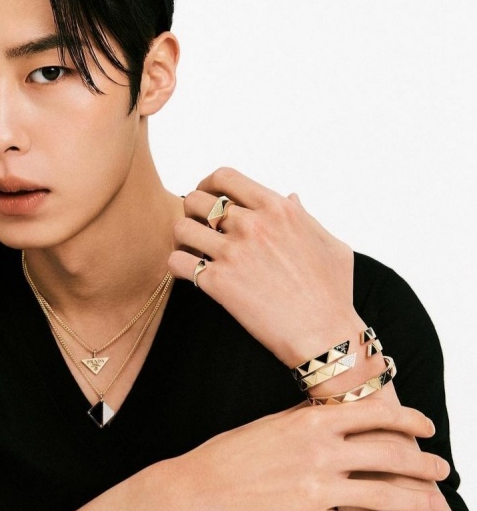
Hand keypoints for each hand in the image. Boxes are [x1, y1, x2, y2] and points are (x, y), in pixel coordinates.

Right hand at [165, 398, 449, 510]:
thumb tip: (334, 411)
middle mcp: (318, 451)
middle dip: (423, 463)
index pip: (374, 413)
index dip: (409, 420)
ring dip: (416, 499)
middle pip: (390, 454)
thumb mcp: (266, 426)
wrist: (191, 495)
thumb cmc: (224, 458)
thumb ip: (304, 419)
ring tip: (434, 505)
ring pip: (384, 494)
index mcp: (307, 421)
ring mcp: (316, 489)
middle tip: (442, 470)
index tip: (427, 428)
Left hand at [168, 166, 358, 366]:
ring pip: (181, 228)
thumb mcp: (330, 244)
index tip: (209, 197)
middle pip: (197, 200)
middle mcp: (252, 224)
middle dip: (193, 212)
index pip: (225, 177)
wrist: (324, 334)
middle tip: (200, 229)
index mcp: (277, 208)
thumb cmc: (333, 292)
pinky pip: (177, 262)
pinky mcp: (219, 282)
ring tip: (194, 252)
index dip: (209, 184)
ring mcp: (233, 252)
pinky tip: (192, 274)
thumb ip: (305, 216)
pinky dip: (178, 266)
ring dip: (183, 239)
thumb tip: (291, 197)